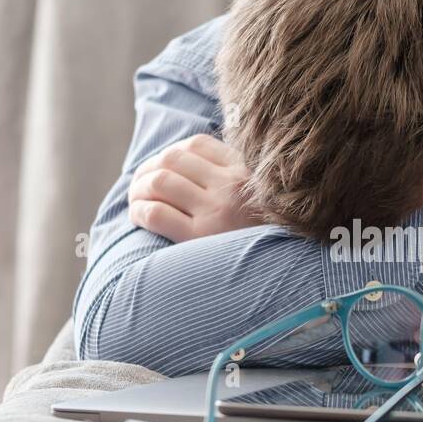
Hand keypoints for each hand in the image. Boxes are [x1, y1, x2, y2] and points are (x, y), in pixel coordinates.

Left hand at [128, 134, 261, 241]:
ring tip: (136, 201)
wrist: (286, 277)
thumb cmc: (270, 237)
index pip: (197, 144)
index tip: (161, 168)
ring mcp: (217, 210)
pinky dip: (139, 211)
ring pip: (160, 182)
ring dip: (138, 190)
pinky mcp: (202, 238)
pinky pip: (157, 213)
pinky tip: (139, 217)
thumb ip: (238, 179)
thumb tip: (193, 167)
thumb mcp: (264, 197)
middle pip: (172, 159)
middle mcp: (232, 186)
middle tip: (139, 186)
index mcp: (247, 171)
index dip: (171, 154)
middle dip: (147, 170)